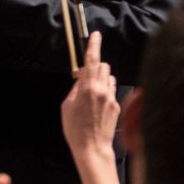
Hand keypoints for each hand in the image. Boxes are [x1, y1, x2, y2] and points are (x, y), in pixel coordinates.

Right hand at [61, 32, 119, 160]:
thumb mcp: (66, 106)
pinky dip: (105, 93)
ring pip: (109, 78)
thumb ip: (74, 89)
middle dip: (95, 67)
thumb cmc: (75, 129)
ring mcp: (111, 97)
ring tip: (93, 95)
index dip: (94, 45)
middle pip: (103, 66)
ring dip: (101, 80)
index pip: (92, 59)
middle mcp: (102, 89)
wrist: (93, 148)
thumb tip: (80, 80)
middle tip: (86, 77)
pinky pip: (111, 92)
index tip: (96, 35)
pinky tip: (98, 108)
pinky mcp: (117, 106)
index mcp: (87, 87)